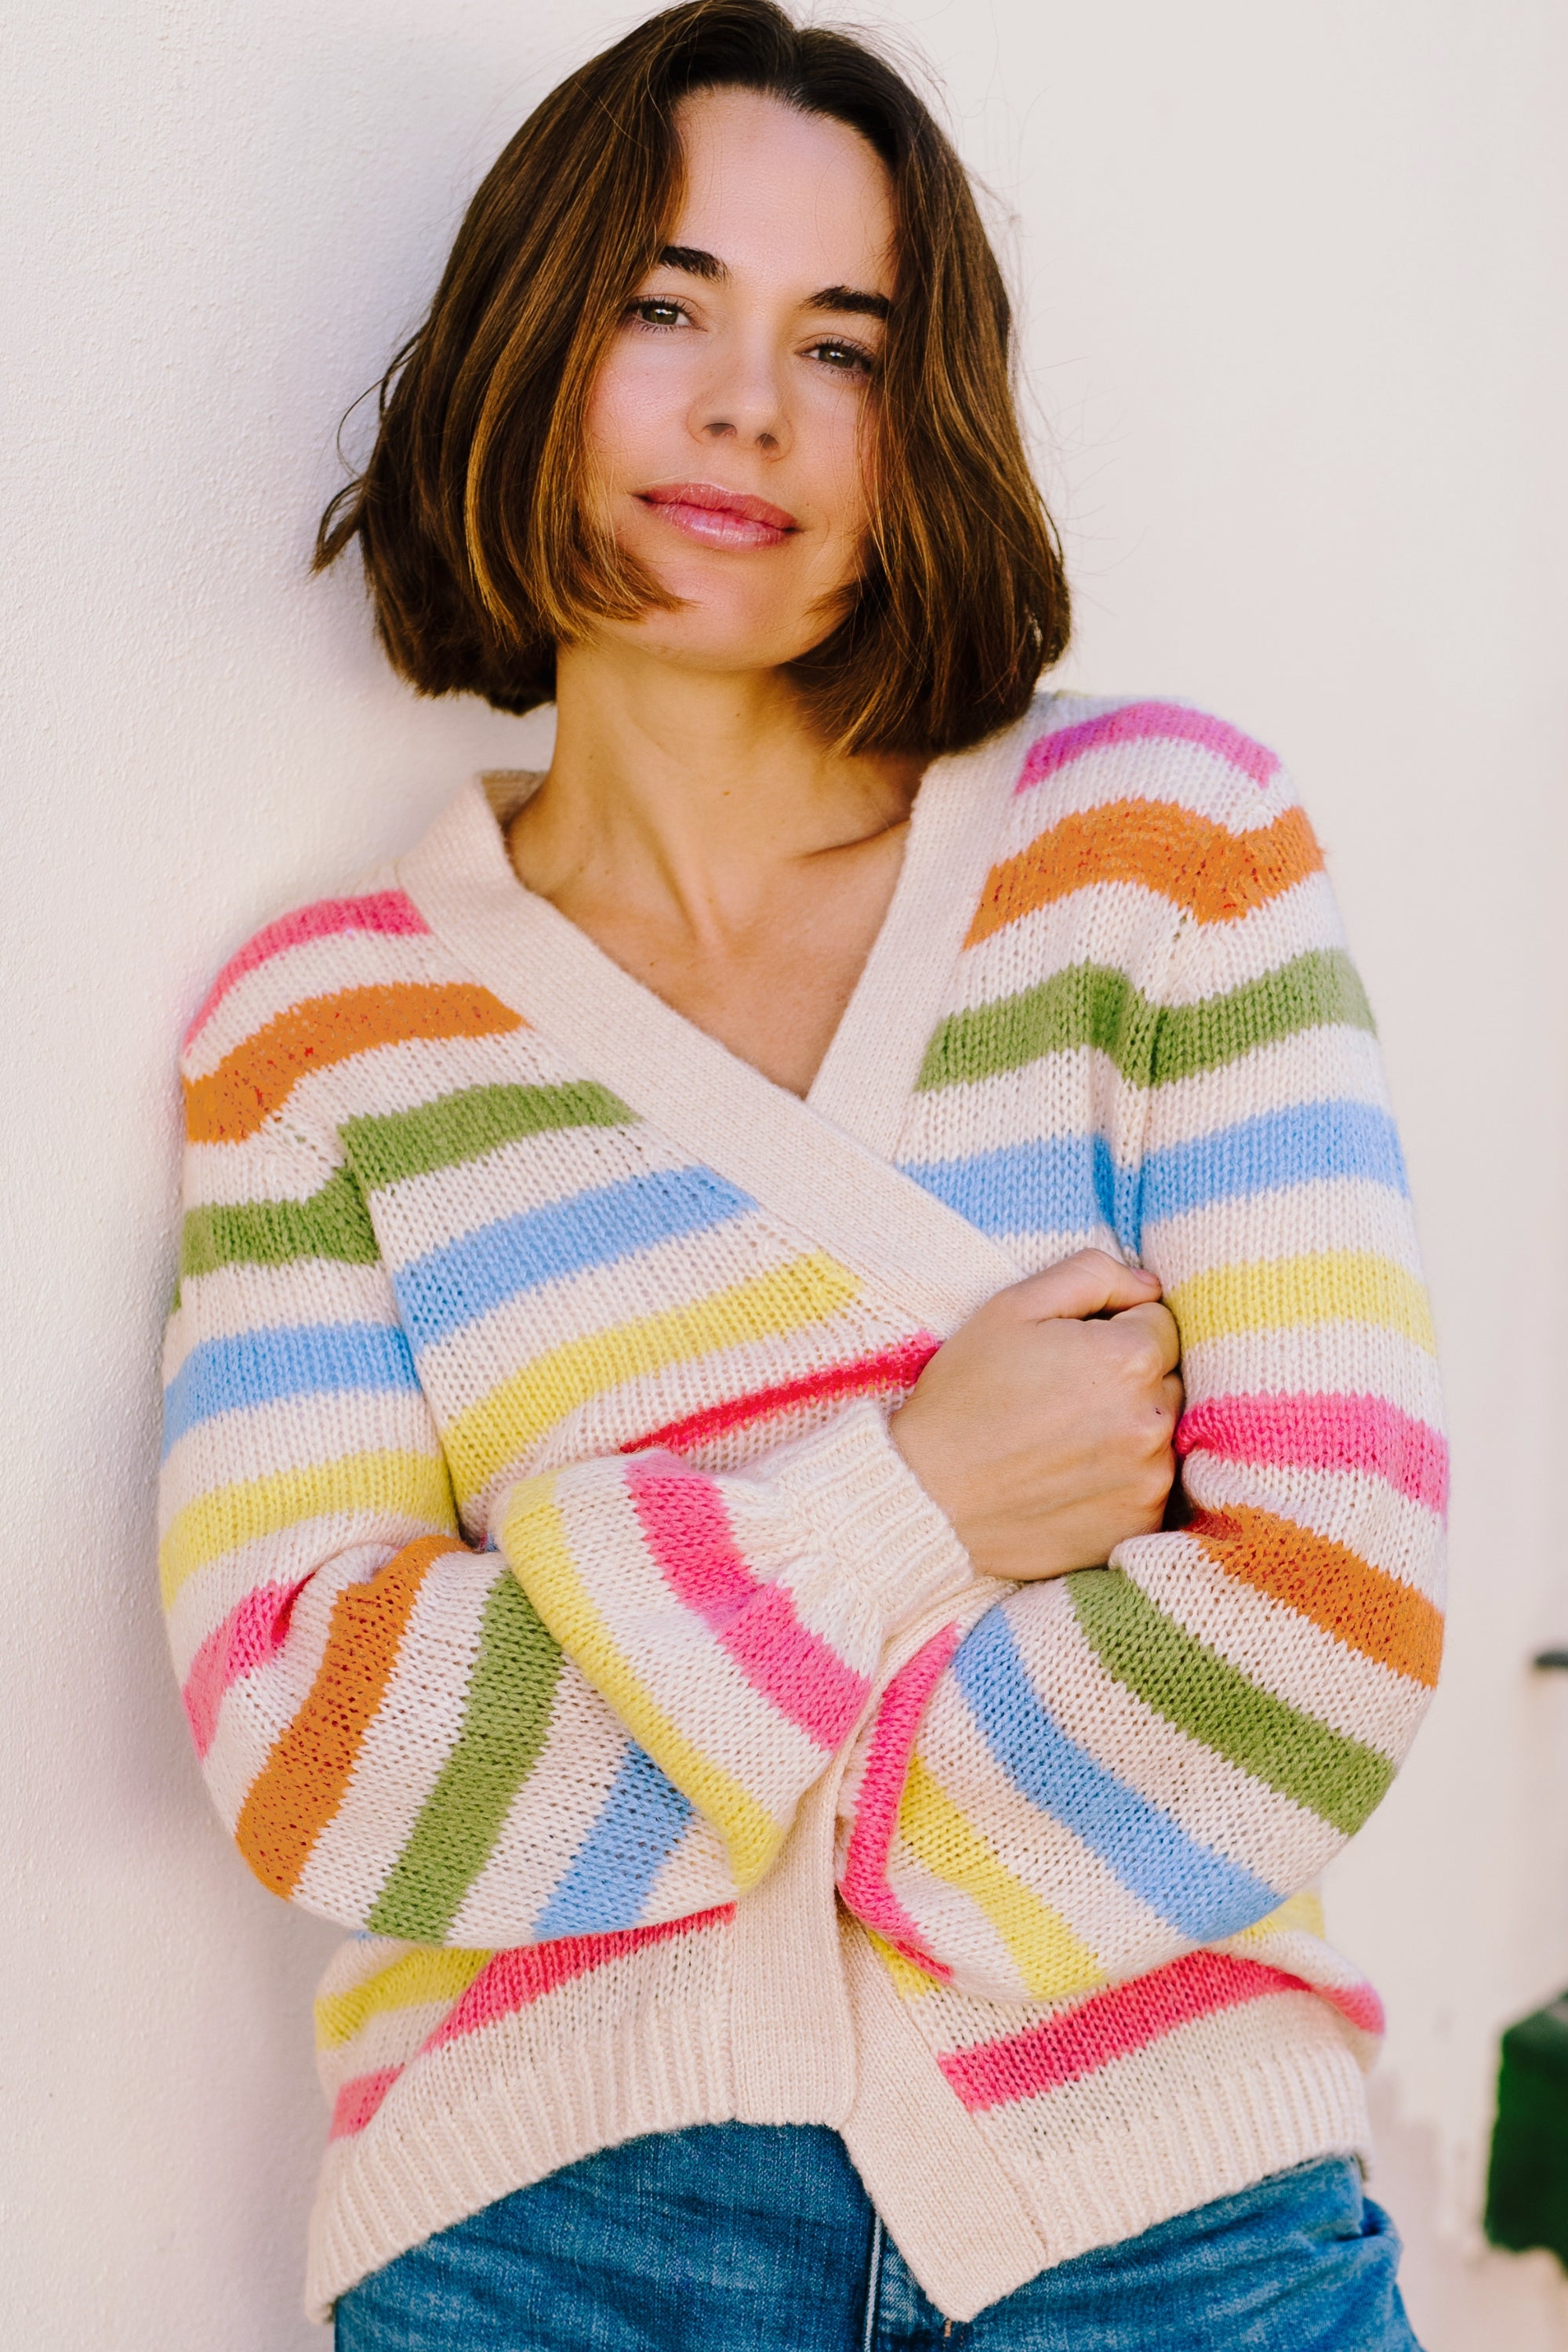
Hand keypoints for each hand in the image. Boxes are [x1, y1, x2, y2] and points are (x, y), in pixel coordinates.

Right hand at [888, 1250, 1181, 1579]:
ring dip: (1127, 1430)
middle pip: (1167, 1379)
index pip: (1160, 1322)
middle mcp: (1153, 1420)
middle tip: (1062, 1396)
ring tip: (1062, 1440)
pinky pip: (1148, 1486)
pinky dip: (1121, 1480)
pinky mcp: (1138, 1525)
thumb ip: (1091, 1274)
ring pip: (1160, 1434)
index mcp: (1128, 1357)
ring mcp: (1150, 1479)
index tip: (1068, 1351)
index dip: (1113, 1329)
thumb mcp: (1011, 1307)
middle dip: (1128, 1379)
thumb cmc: (964, 1395)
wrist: (927, 1497)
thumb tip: (1149, 1285)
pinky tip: (1068, 1479)